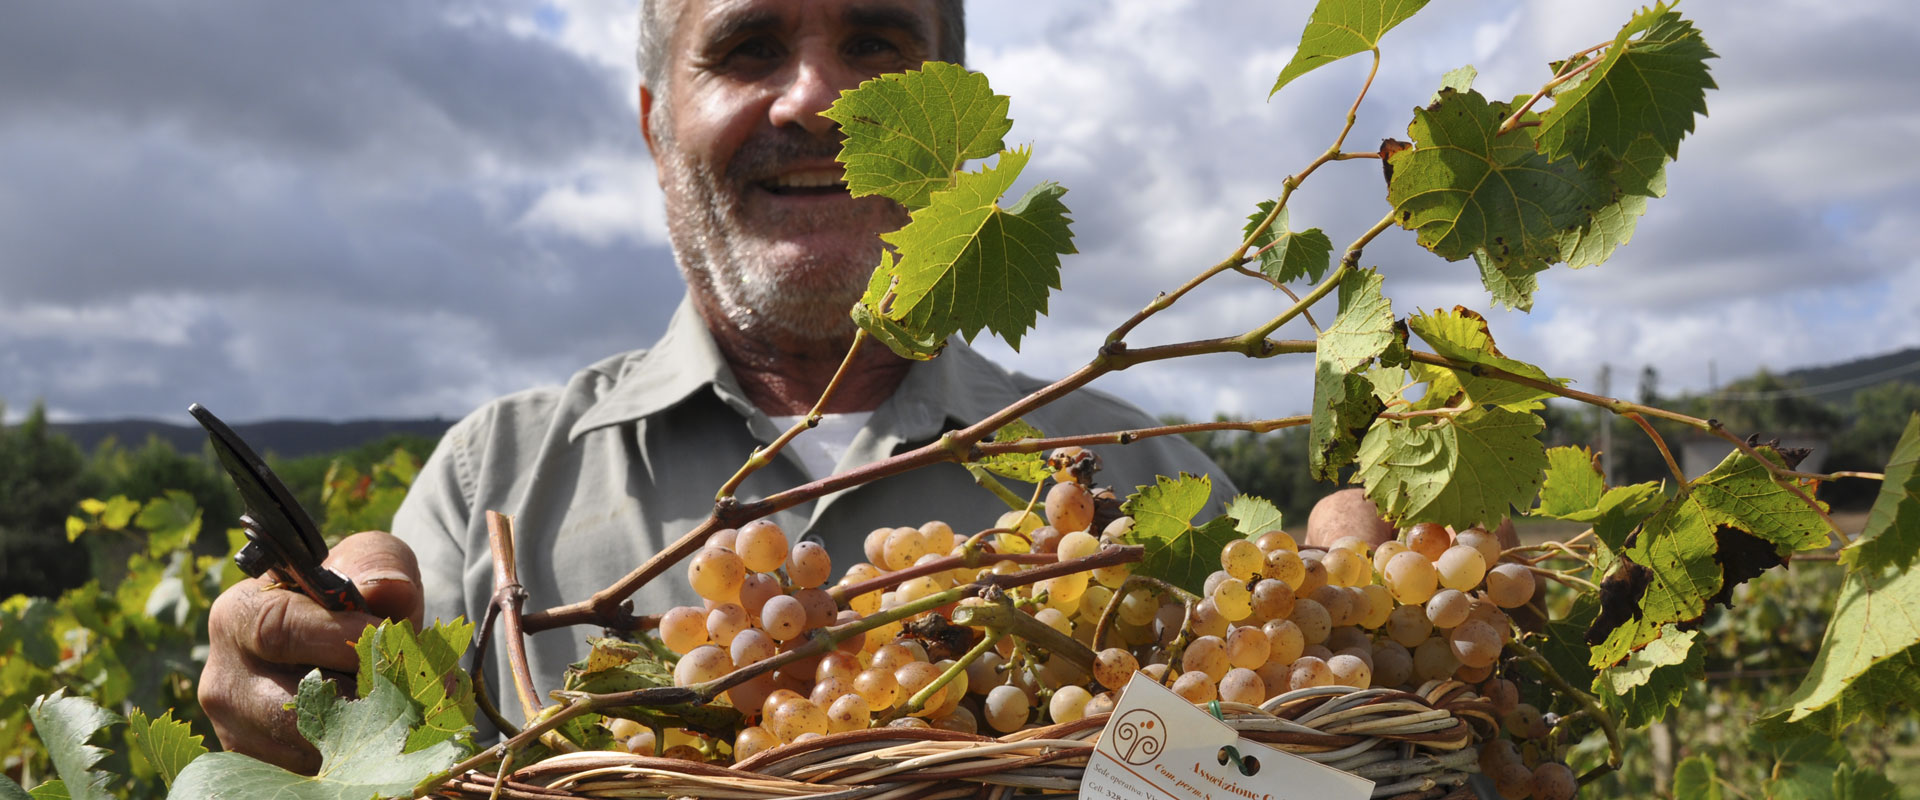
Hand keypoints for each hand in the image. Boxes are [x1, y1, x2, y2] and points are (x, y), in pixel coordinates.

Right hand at [199, 530, 422, 772]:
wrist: (344, 642)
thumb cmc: (351, 595)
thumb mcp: (367, 561)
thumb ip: (377, 564)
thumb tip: (386, 590)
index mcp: (237, 616)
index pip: (280, 630)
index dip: (343, 638)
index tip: (394, 639)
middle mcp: (224, 680)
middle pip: (291, 705)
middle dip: (367, 699)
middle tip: (427, 691)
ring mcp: (238, 732)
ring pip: (307, 749)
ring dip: (373, 736)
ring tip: (421, 713)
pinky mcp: (263, 767)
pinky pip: (314, 775)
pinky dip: (364, 760)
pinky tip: (399, 739)